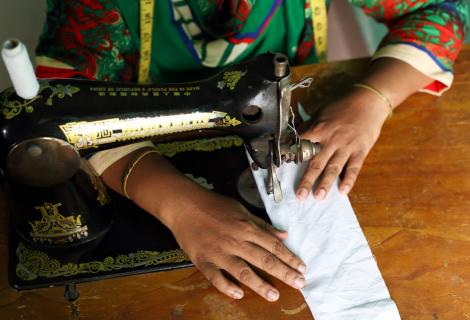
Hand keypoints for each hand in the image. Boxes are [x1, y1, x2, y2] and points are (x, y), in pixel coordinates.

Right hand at [167, 189, 306, 300]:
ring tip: (274, 296)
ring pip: (243, 272)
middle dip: (284, 273)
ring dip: (260, 285)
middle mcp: (235, 241)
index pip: (273, 245)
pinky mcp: (202, 260)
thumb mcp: (241, 209)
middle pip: (264, 260)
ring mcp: (218, 252)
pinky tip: (238, 294)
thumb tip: (284, 234)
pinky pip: (215, 277)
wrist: (184, 205)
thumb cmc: (214, 205)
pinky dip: (226, 286)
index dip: (289, 257)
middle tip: (300, 284)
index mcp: (246, 227)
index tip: (302, 268)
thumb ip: (262, 225)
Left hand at [296, 89, 389, 199]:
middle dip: (307, 180)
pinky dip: (349, 180)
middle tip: (300, 195)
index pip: (301, 146)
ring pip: (334, 168)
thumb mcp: (320, 113)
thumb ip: (308, 127)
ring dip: (325, 184)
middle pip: (316, 163)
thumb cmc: (342, 107)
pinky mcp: (360, 151)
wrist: (369, 101)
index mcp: (319, 130)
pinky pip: (354, 167)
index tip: (282, 170)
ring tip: (318, 197)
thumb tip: (293, 138)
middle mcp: (331, 140)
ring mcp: (347, 147)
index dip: (291, 157)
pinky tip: (343, 192)